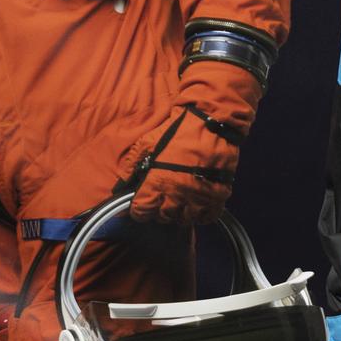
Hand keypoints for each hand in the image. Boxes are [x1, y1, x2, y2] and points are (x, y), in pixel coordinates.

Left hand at [116, 103, 244, 223]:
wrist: (214, 120)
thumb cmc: (180, 129)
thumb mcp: (149, 141)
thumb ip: (133, 163)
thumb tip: (121, 182)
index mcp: (158, 182)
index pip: (142, 211)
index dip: (139, 210)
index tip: (141, 205)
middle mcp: (178, 194)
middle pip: (163, 218)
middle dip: (159, 211)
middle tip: (162, 200)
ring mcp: (199, 195)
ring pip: (185, 219)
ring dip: (180, 214)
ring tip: (180, 203)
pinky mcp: (219, 193)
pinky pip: (208, 216)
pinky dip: (202, 214)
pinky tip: (198, 205)